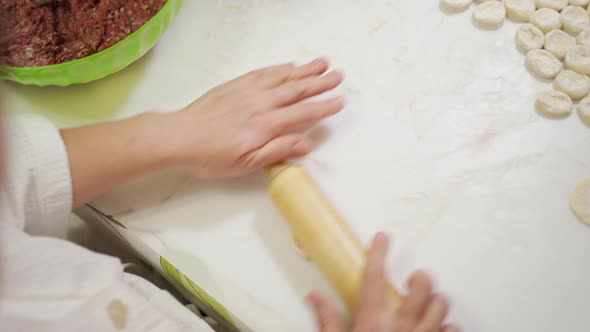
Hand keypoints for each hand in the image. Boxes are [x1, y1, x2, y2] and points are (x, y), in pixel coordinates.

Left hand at [167, 58, 343, 177]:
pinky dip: (279, 68)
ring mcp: (248, 91)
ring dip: (304, 70)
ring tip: (322, 63)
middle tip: (339, 75)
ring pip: (282, 77)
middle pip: (297, 90)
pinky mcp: (235, 85)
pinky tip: (290, 65)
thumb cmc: (211, 156)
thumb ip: (277, 151)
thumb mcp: (246, 164)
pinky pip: (263, 72)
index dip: (323, 107)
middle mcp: (261, 103)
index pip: (303, 113)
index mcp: (266, 125)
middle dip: (321, 83)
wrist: (179, 137)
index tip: (340, 101)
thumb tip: (305, 143)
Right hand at [307, 233, 459, 331]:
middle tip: (414, 280)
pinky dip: (449, 328)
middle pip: (421, 288)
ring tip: (429, 303)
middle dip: (420, 279)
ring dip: (437, 301)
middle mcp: (402, 328)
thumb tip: (315, 296)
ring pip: (441, 307)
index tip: (382, 238)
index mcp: (373, 323)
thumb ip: (327, 320)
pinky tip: (439, 329)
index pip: (375, 279)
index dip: (378, 254)